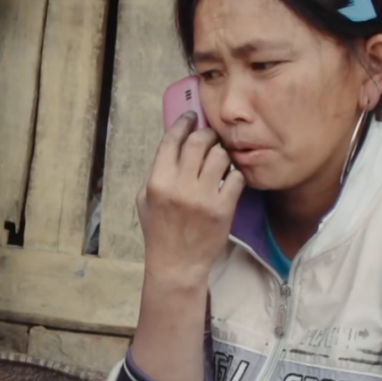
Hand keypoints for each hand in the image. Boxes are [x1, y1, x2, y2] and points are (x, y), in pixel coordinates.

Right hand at [136, 112, 245, 284]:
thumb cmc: (159, 230)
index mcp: (157, 182)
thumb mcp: (145, 199)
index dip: (183, 122)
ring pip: (220, 156)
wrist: (177, 263)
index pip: (172, 140)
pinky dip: (233, 175)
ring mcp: (203, 197)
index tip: (191, 116)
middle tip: (209, 137)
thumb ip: (157, 170)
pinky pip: (235, 177)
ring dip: (221, 153)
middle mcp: (179, 186)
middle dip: (206, 134)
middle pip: (198, 142)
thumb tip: (174, 141)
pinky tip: (227, 179)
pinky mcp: (223, 208)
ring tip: (219, 160)